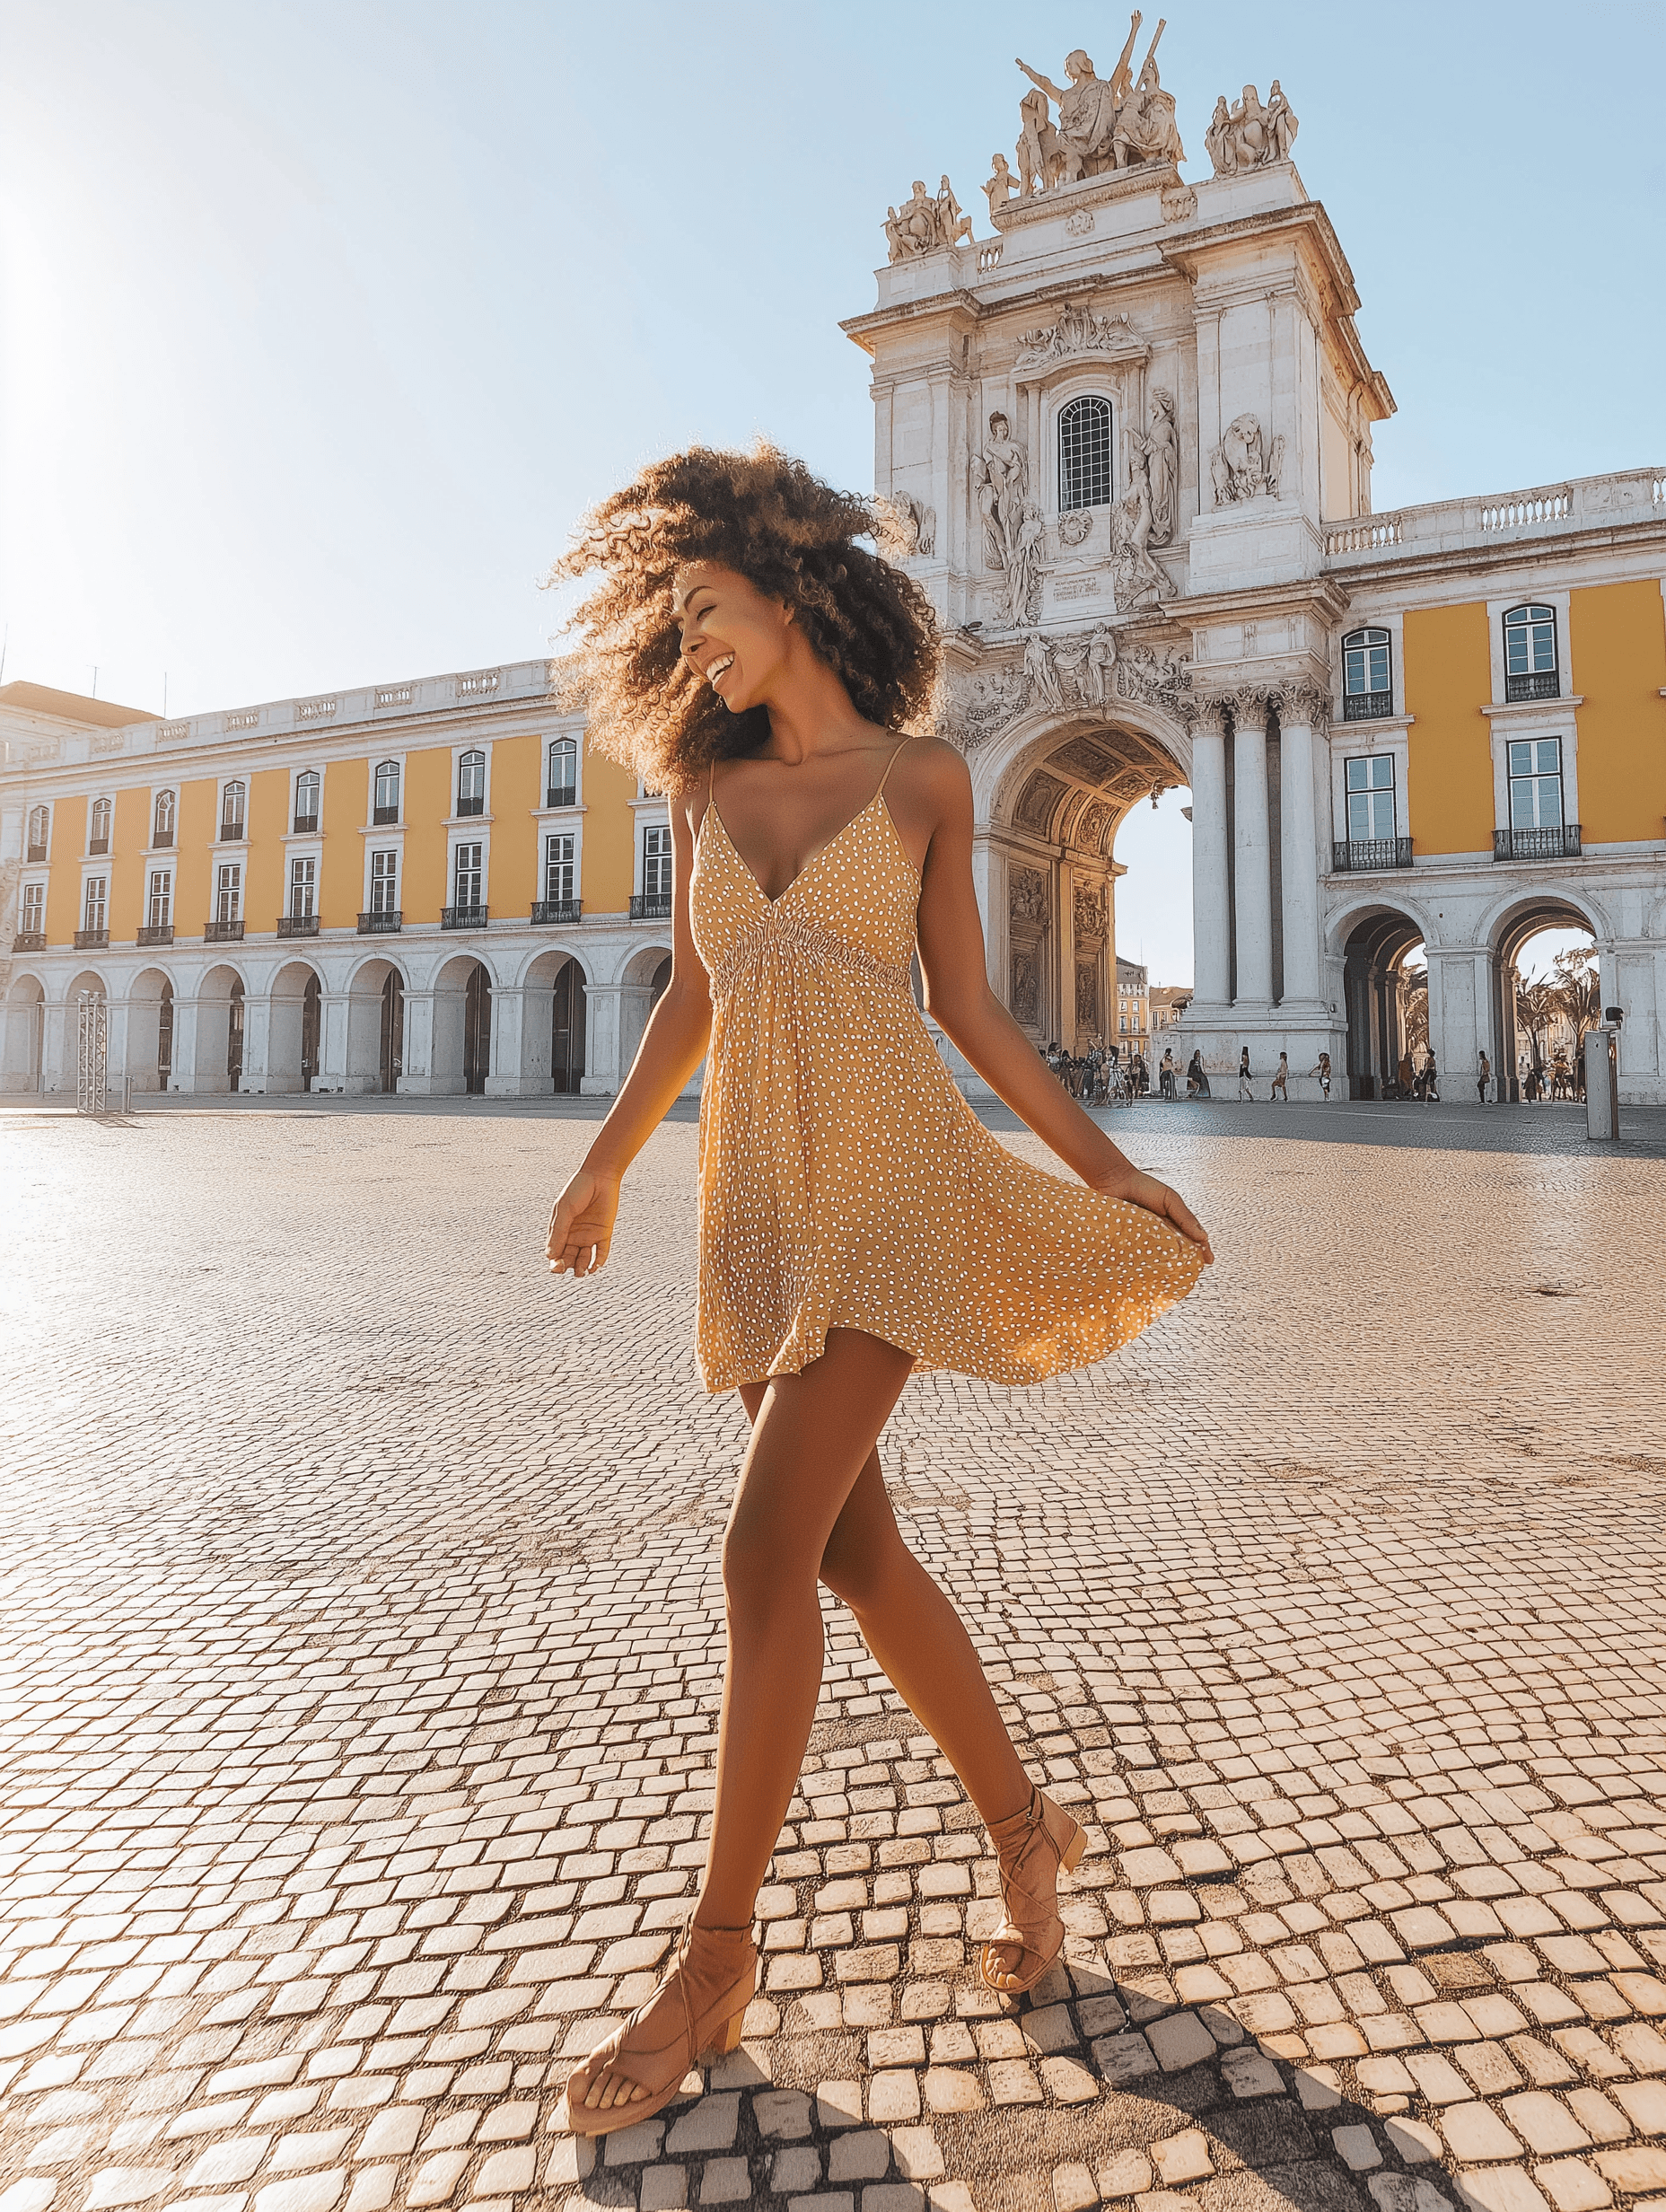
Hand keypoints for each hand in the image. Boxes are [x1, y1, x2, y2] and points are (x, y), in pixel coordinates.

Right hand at [546, 1165, 620, 1279]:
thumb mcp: (564, 1210)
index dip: (554, 1262)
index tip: (555, 1265)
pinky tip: (594, 1267)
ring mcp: (589, 1236)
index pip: (554, 1252)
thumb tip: (550, 1256)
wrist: (600, 1177)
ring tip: (582, 1270)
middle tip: (566, 1266)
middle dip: (566, 1266)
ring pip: (583, 1260)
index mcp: (560, 1230)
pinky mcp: (604, 1234)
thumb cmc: (577, 1190)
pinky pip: (601, 1253)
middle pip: (568, 1259)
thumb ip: (558, 1232)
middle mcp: (573, 1235)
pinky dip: (598, 1263)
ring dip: (581, 1268)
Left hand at [1089, 1165, 1212, 1262]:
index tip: (1209, 1261)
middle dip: (1184, 1263)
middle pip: (1176, 1253)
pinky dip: (1143, 1264)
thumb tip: (1203, 1236)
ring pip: (1158, 1258)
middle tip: (1190, 1272)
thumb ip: (1185, 1216)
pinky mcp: (1128, 1243)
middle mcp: (1161, 1235)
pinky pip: (1137, 1257)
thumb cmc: (1144, 1187)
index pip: (1191, 1240)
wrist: (1114, 1181)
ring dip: (1164, 1267)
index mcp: (1174, 1224)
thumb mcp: (1170, 1199)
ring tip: (1171, 1276)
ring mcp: (1145, 1240)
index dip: (1201, 1250)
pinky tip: (1147, 1271)